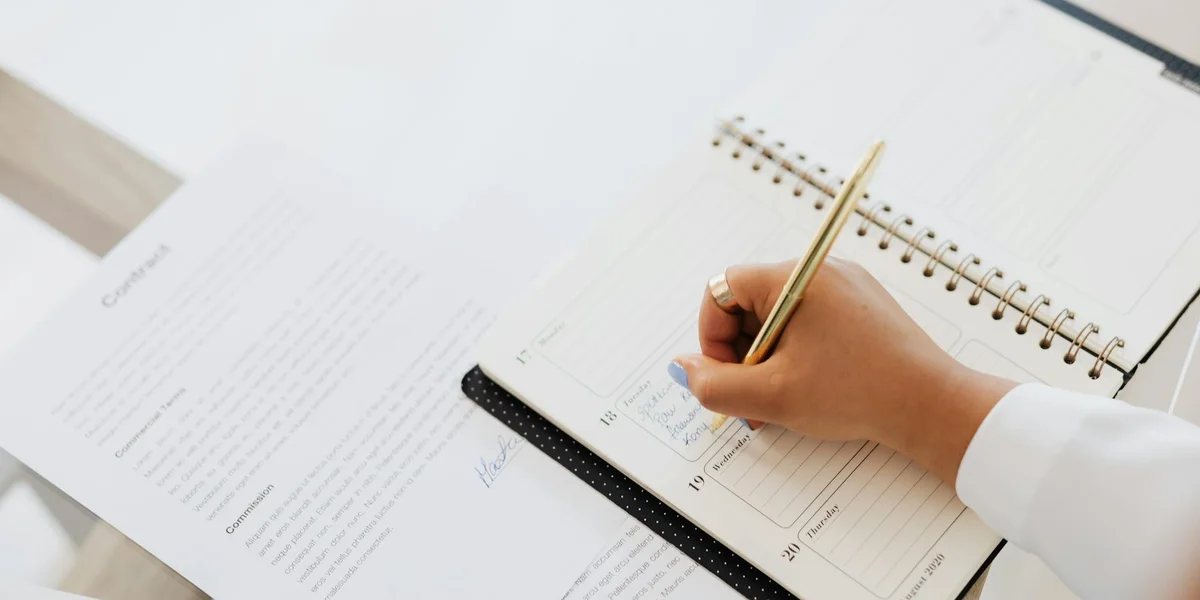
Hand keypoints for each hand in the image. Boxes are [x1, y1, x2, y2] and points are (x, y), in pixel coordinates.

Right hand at [670, 258, 1015, 483]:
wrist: (933, 407)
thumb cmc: (859, 393)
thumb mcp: (772, 396)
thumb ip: (715, 384)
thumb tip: (684, 368)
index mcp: (795, 278)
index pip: (722, 289)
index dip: (712, 335)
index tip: (726, 375)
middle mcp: (820, 271)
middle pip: (750, 303)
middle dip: (741, 353)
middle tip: (753, 397)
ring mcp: (846, 287)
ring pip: (780, 317)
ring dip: (768, 358)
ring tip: (782, 399)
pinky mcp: (864, 308)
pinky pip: (811, 322)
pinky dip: (798, 354)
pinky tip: (810, 390)